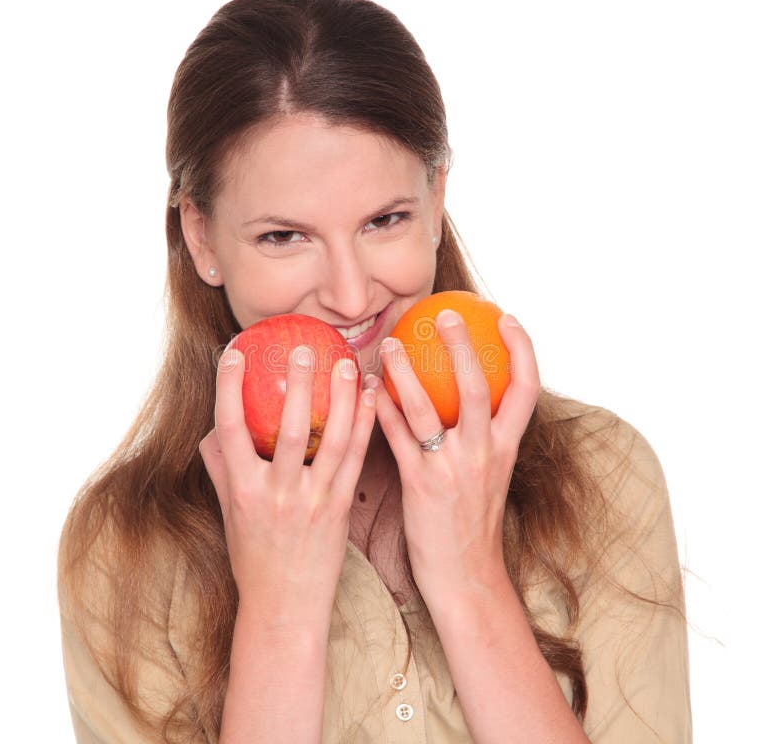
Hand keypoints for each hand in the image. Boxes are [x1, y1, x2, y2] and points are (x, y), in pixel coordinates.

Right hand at [199, 344, 376, 628]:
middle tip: (303, 348)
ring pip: (329, 440)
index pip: (228, 428)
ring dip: (341, 398)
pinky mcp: (340, 508)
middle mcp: (276, 493)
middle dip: (295, 384)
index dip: (228, 387)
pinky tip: (373, 398)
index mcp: (242, 490)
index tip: (233, 351)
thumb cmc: (253, 556)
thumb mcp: (229, 512)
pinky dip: (365, 425)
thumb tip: (215, 427)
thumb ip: (221, 467)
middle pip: (285, 428)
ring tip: (347, 363)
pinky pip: (355, 459)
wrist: (285, 606)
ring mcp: (312, 501)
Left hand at [367, 311, 540, 602]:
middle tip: (443, 314)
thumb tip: (462, 396)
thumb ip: (481, 436)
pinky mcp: (420, 486)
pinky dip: (380, 411)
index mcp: (507, 447)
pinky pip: (396, 438)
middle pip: (479, 386)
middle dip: (463, 346)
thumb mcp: (489, 474)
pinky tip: (365, 390)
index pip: (527, 389)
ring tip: (389, 344)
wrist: (466, 577)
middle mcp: (485, 453)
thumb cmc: (473, 521)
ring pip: (428, 407)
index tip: (505, 317)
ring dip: (405, 372)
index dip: (522, 348)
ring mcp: (452, 469)